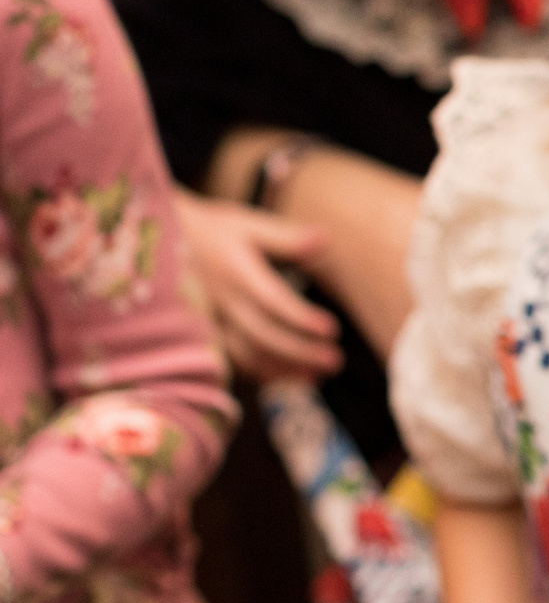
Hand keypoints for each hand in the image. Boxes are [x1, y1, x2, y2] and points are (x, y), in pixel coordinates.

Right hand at [175, 189, 341, 379]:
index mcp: (237, 273)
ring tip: (318, 376)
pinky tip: (290, 378)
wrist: (159, 243)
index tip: (332, 330)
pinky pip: (233, 360)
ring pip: (247, 354)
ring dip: (283, 368)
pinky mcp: (207, 334)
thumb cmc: (211, 231)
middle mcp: (224, 302)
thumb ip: (286, 237)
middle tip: (335, 361)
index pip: (272, 300)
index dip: (301, 317)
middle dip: (299, 352)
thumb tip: (326, 239)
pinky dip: (262, 372)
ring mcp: (213, 322)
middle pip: (263, 334)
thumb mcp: (246, 224)